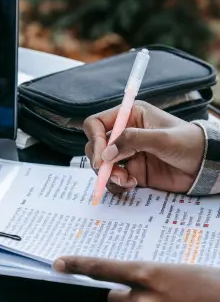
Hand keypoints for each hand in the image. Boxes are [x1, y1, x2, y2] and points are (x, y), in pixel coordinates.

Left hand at [53, 256, 219, 301]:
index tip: (59, 264)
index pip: (104, 269)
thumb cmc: (212, 286)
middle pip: (114, 298)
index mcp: (148, 274)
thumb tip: (141, 279)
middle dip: (123, 296)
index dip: (79, 265)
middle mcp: (143, 300)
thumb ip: (153, 275)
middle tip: (145, 293)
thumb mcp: (180, 270)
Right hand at [84, 101, 204, 193]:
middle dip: (100, 161)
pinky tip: (132, 184)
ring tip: (126, 180)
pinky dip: (117, 184)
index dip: (95, 139)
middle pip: (95, 146)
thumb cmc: (189, 143)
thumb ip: (133, 141)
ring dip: (109, 175)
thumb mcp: (162, 138)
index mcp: (130, 116)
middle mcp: (124, 134)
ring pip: (102, 165)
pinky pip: (113, 180)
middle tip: (111, 173)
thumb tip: (106, 153)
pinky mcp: (131, 171)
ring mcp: (127, 154)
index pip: (97, 124)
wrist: (205, 166)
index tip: (102, 157)